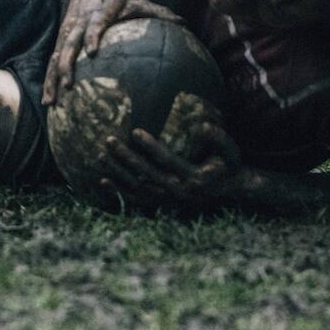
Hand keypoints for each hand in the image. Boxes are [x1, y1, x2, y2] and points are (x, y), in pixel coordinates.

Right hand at [43, 0, 181, 103]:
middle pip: (69, 45)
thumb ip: (161, 13)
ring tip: (51, 103)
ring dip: (52, 79)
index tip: (93, 52)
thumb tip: (186, 25)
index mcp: (99, 13)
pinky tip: (50, 101)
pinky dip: (50, 79)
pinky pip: (53, 60)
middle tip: (69, 87)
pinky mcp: (62, 37)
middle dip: (66, 66)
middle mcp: (79, 23)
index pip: (94, 25)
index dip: (92, 37)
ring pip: (56, 57)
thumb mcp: (139, 0)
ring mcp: (67, 31)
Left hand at [100, 122, 241, 199]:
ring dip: (118, 173)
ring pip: (137, 188)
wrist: (229, 191)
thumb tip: (201, 126)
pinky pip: (136, 200)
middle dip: (126, 157)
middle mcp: (178, 191)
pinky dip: (119, 191)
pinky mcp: (162, 203)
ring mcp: (168, 200)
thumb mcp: (230, 151)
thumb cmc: (228, 165)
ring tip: (100, 156)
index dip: (151, 146)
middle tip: (109, 140)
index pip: (167, 161)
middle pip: (146, 174)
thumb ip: (218, 138)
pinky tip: (102, 181)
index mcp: (193, 178)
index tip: (135, 131)